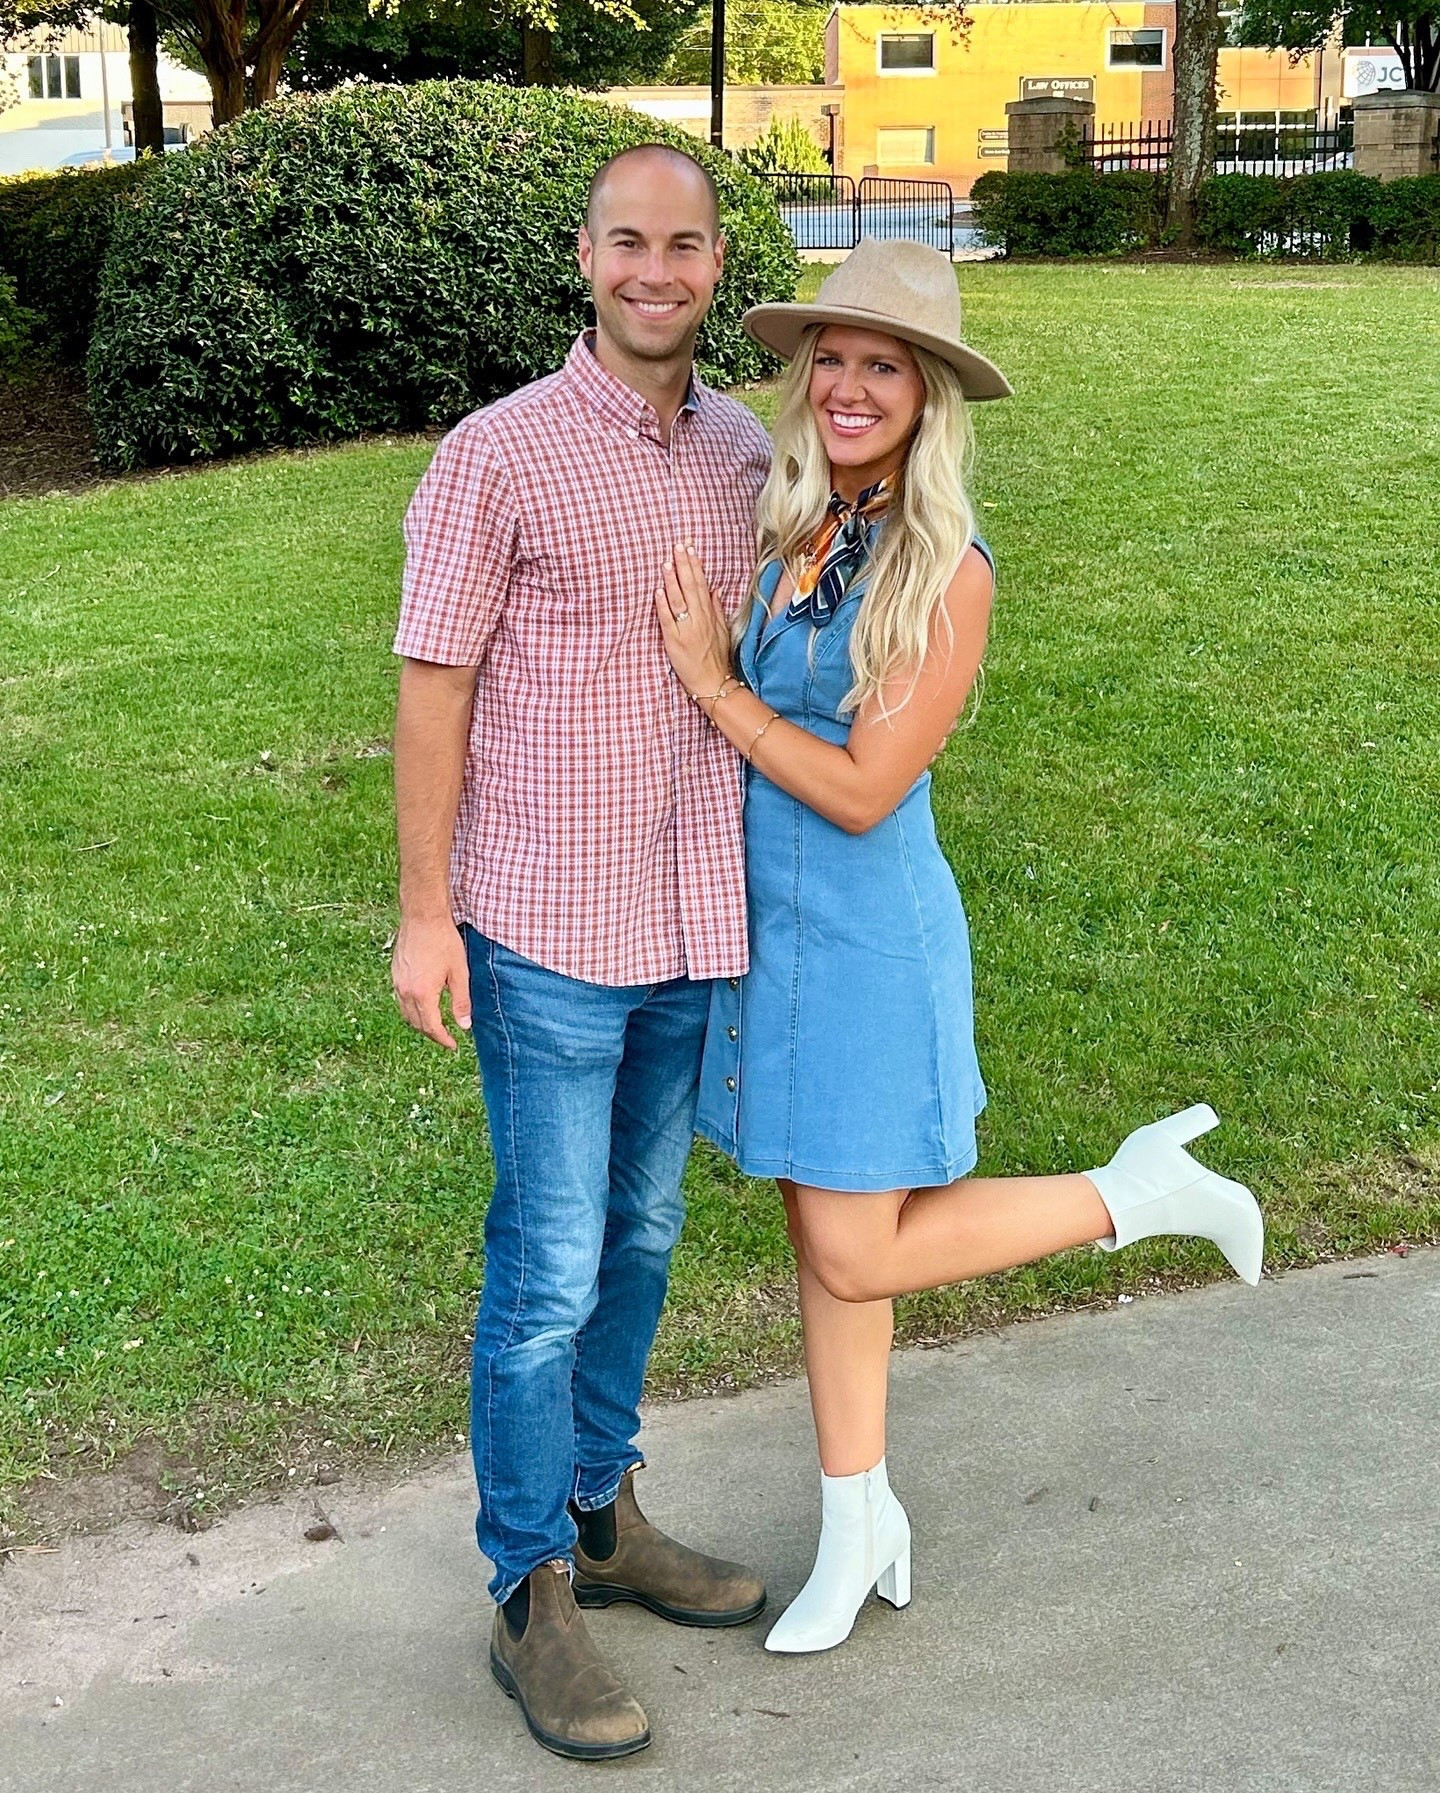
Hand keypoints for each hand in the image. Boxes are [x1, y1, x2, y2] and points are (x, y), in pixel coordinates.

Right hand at [392, 915, 471, 1049]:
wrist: (422, 916)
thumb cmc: (443, 941)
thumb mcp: (459, 973)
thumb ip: (461, 1001)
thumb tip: (464, 1026)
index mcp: (423, 994)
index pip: (431, 1027)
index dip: (443, 1039)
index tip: (453, 1045)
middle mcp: (406, 992)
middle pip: (417, 1024)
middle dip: (432, 1034)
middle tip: (447, 1037)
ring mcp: (397, 983)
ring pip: (406, 1013)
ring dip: (420, 1023)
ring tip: (436, 1024)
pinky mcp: (395, 974)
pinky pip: (401, 1000)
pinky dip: (412, 1009)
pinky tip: (423, 1004)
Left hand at [655, 543, 733, 700]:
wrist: (713, 683)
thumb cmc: (717, 658)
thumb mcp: (722, 631)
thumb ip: (717, 609)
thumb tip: (715, 589)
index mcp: (709, 615)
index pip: (702, 584)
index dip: (695, 565)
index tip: (690, 549)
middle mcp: (699, 619)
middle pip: (691, 587)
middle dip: (684, 565)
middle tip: (677, 546)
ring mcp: (686, 630)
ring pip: (679, 600)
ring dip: (672, 581)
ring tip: (667, 562)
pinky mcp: (674, 642)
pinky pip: (668, 620)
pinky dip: (663, 605)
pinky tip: (658, 591)